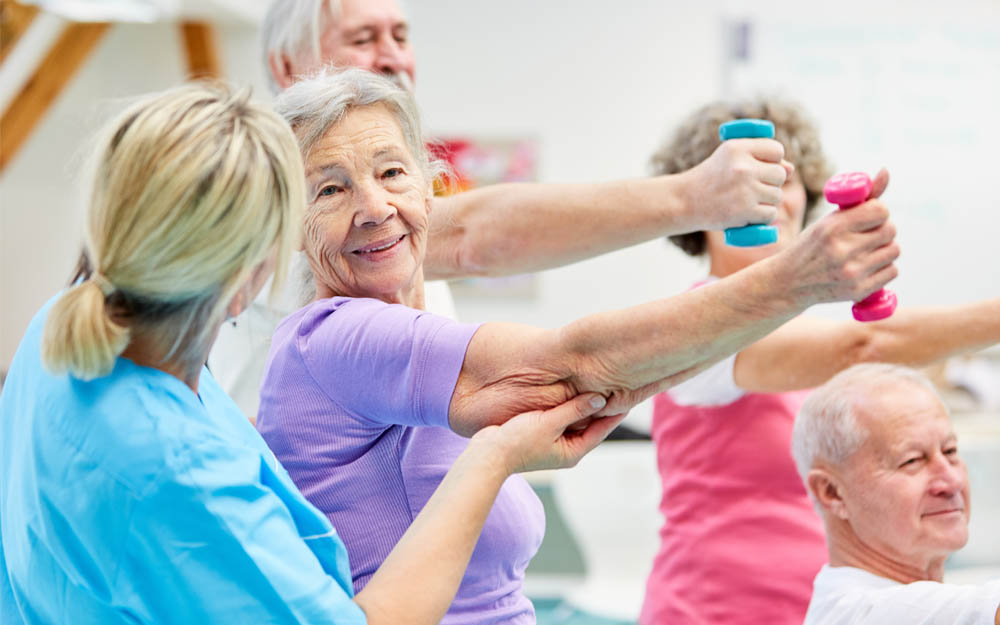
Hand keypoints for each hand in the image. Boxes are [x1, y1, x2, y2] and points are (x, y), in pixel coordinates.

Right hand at [470, 394, 625, 474]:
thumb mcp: (549, 423)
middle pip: (591, 424)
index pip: (602, 428)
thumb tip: (599, 399)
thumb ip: (574, 410)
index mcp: (573, 451)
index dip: (615, 411)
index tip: (629, 395)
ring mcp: (554, 444)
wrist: (488, 455)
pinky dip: (568, 407)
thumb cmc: (517, 442)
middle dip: (602, 407)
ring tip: (598, 385)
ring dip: (584, 405)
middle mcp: (567, 449)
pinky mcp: (542, 437)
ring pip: (576, 421)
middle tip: (618, 386)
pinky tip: (570, 392)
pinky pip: (561, 419)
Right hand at [678, 138, 793, 231]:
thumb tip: (791, 169)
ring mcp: (745, 190)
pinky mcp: (745, 211)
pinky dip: (763, 217)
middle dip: (771, 183)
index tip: (760, 168)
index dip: (773, 161)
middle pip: (780, 174)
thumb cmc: (710, 179)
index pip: (776, 150)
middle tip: (752, 188)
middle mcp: (743, 167)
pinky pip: (770, 213)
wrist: (684, 201)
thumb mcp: (730, 159)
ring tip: (747, 201)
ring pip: (777, 196)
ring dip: (767, 201)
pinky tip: (749, 214)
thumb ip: (759, 160)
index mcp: (738, 148)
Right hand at [776, 168, 897, 305]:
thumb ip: (860, 198)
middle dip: (882, 230)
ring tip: (865, 251)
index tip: (867, 218)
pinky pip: (892, 271)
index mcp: (833, 228)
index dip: (877, 212)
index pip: (881, 211)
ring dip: (884, 249)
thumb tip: (886, 171)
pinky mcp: (858, 290)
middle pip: (891, 230)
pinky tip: (866, 267)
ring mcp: (851, 272)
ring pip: (894, 251)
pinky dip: (883, 268)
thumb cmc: (812, 246)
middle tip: (866, 235)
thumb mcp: (828, 220)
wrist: (789, 283)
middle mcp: (842, 250)